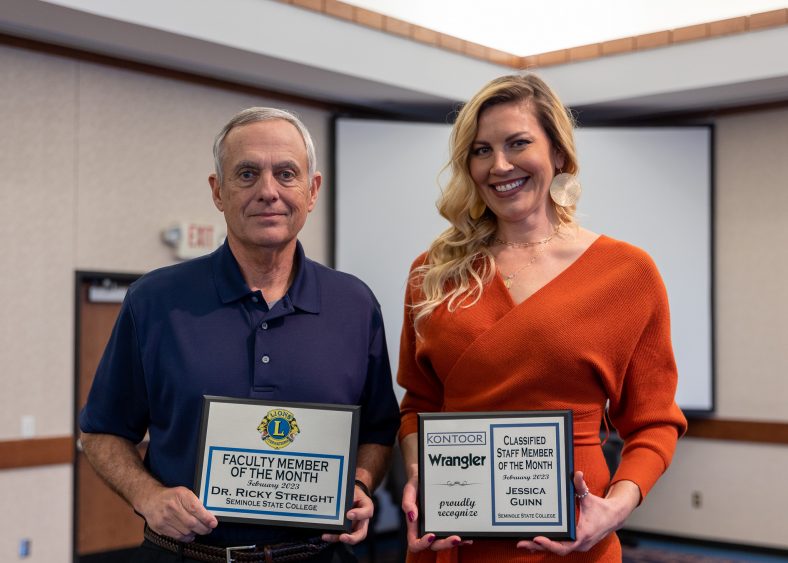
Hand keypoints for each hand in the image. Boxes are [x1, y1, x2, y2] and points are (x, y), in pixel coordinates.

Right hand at [137, 485, 217, 541]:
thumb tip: (208, 514)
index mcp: (180, 495)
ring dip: (195, 533)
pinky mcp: (160, 527)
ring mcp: (165, 517)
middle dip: (203, 528)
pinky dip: (186, 537)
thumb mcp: (184, 492)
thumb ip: (195, 502)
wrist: (150, 499)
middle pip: (192, 522)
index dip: (206, 518)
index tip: (213, 523)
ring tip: (199, 530)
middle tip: (208, 529)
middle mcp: (172, 506)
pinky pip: (177, 536)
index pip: (196, 509)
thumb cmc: (170, 496)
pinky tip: (190, 534)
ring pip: (186, 531)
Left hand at [322, 484, 372, 544]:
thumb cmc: (355, 494)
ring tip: (326, 536)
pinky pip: (340, 535)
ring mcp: (354, 527)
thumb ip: (349, 497)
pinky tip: (325, 535)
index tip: (349, 514)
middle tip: (342, 537)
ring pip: (349, 537)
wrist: (354, 496)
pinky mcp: (346, 530)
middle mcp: (362, 521)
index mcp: (367, 508)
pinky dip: (332, 536)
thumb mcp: (354, 491)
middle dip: (352, 538)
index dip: (359, 514)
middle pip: (361, 533)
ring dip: (337, 538)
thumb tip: (340, 502)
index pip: (367, 512)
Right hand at [401, 469, 471, 552]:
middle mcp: (426, 529)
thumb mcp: (410, 489)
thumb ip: (408, 502)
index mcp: (415, 525)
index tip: (431, 535)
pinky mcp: (448, 523)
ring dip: (455, 543)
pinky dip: (462, 537)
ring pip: (445, 542)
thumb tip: (412, 516)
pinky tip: (468, 535)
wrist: (428, 476)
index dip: (422, 544)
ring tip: (464, 538)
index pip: (415, 543)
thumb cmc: (417, 484)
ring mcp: (438, 527)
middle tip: (455, 538)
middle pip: (434, 546)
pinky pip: (454, 534)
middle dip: (445, 544)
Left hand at [516, 472, 639, 555]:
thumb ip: (582, 486)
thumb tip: (577, 473)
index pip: (564, 545)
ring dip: (540, 547)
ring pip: (556, 549)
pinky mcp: (574, 543)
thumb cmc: (601, 508)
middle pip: (556, 549)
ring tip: (522, 543)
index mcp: (583, 535)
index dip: (550, 544)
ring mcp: (577, 545)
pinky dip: (547, 544)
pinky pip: (559, 546)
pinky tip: (533, 541)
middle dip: (538, 547)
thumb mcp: (590, 498)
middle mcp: (579, 544)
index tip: (537, 538)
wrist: (613, 518)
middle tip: (521, 543)